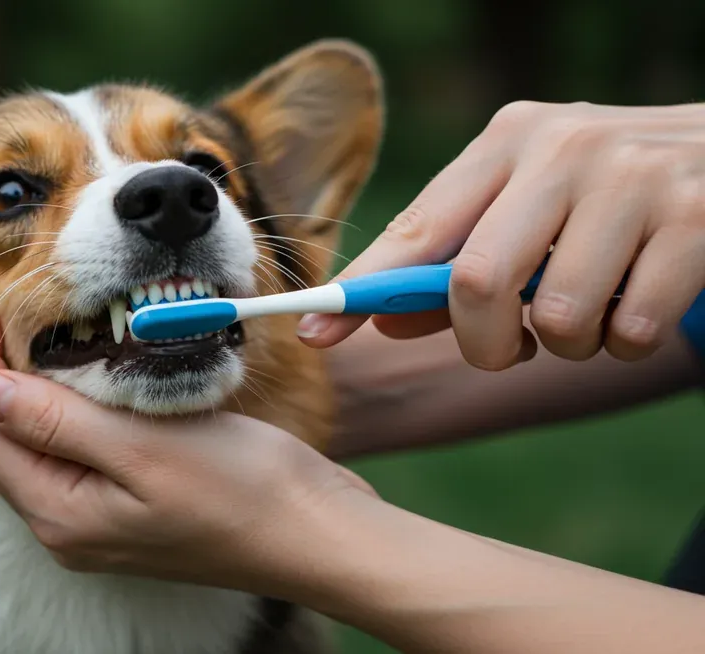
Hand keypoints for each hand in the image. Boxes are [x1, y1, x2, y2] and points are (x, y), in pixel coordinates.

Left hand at [0, 302, 374, 592]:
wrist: (316, 535)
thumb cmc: (241, 490)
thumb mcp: (141, 447)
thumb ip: (56, 421)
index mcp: (59, 513)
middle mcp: (66, 524)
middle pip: (0, 439)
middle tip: (7, 313)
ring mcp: (97, 520)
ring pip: (36, 444)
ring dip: (29, 391)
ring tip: (39, 336)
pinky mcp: (127, 508)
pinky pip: (74, 452)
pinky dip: (68, 410)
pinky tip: (87, 378)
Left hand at [299, 101, 704, 369]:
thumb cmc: (614, 196)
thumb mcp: (532, 206)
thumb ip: (460, 257)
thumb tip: (386, 321)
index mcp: (508, 140)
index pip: (413, 230)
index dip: (359, 294)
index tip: (313, 335)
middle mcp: (564, 146)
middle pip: (474, 283)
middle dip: (483, 344)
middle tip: (509, 347)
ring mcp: (633, 178)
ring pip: (555, 316)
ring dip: (569, 344)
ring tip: (593, 310)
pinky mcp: (697, 218)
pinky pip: (628, 329)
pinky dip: (626, 341)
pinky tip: (641, 301)